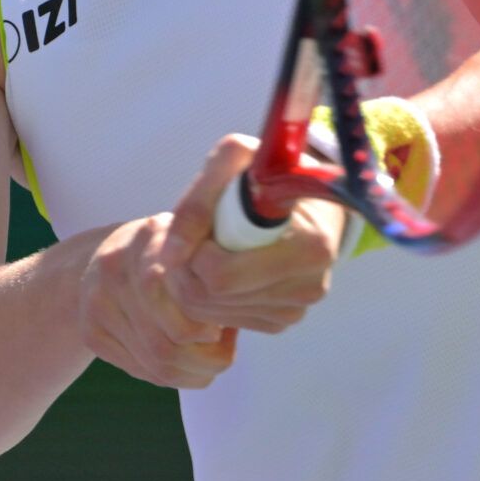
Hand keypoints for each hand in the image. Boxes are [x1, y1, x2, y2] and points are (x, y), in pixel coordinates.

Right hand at [78, 211, 237, 388]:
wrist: (100, 257)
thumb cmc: (164, 250)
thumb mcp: (191, 239)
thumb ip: (212, 262)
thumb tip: (236, 309)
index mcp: (149, 235)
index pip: (182, 298)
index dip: (209, 324)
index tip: (228, 327)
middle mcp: (117, 266)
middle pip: (168, 340)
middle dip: (208, 357)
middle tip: (226, 348)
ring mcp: (97, 302)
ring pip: (156, 362)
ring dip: (194, 371)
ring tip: (212, 357)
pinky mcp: (90, 331)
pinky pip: (139, 369)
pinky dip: (171, 376)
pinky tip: (186, 360)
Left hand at [164, 134, 346, 334]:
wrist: (306, 193)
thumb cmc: (267, 173)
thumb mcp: (234, 160)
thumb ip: (197, 202)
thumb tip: (171, 256)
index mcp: (308, 247)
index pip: (222, 275)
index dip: (196, 251)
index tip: (202, 227)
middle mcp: (308, 287)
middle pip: (211, 298)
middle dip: (187, 268)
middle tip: (191, 240)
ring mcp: (296, 309)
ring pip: (211, 314)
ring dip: (194, 281)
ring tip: (206, 248)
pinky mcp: (282, 319)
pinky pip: (225, 319)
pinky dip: (210, 295)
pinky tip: (221, 266)